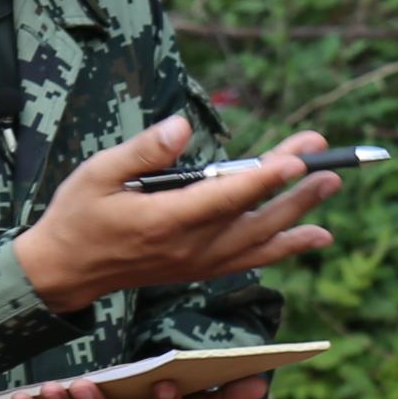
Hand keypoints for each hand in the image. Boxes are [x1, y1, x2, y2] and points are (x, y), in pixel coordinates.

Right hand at [13, 116, 336, 312]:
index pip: (223, 198)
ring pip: (260, 240)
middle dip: (294, 188)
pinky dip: (286, 246)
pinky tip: (315, 233)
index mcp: (164, 221)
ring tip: (331, 185)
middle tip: (327, 162)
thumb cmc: (79, 214)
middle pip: (253, 217)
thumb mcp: (97, 173)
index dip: (263, 179)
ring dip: (299, 213)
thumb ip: (144, 151)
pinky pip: (252, 258)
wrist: (66, 271)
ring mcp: (198, 262)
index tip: (296, 160)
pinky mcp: (201, 268)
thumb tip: (182, 128)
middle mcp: (189, 247)